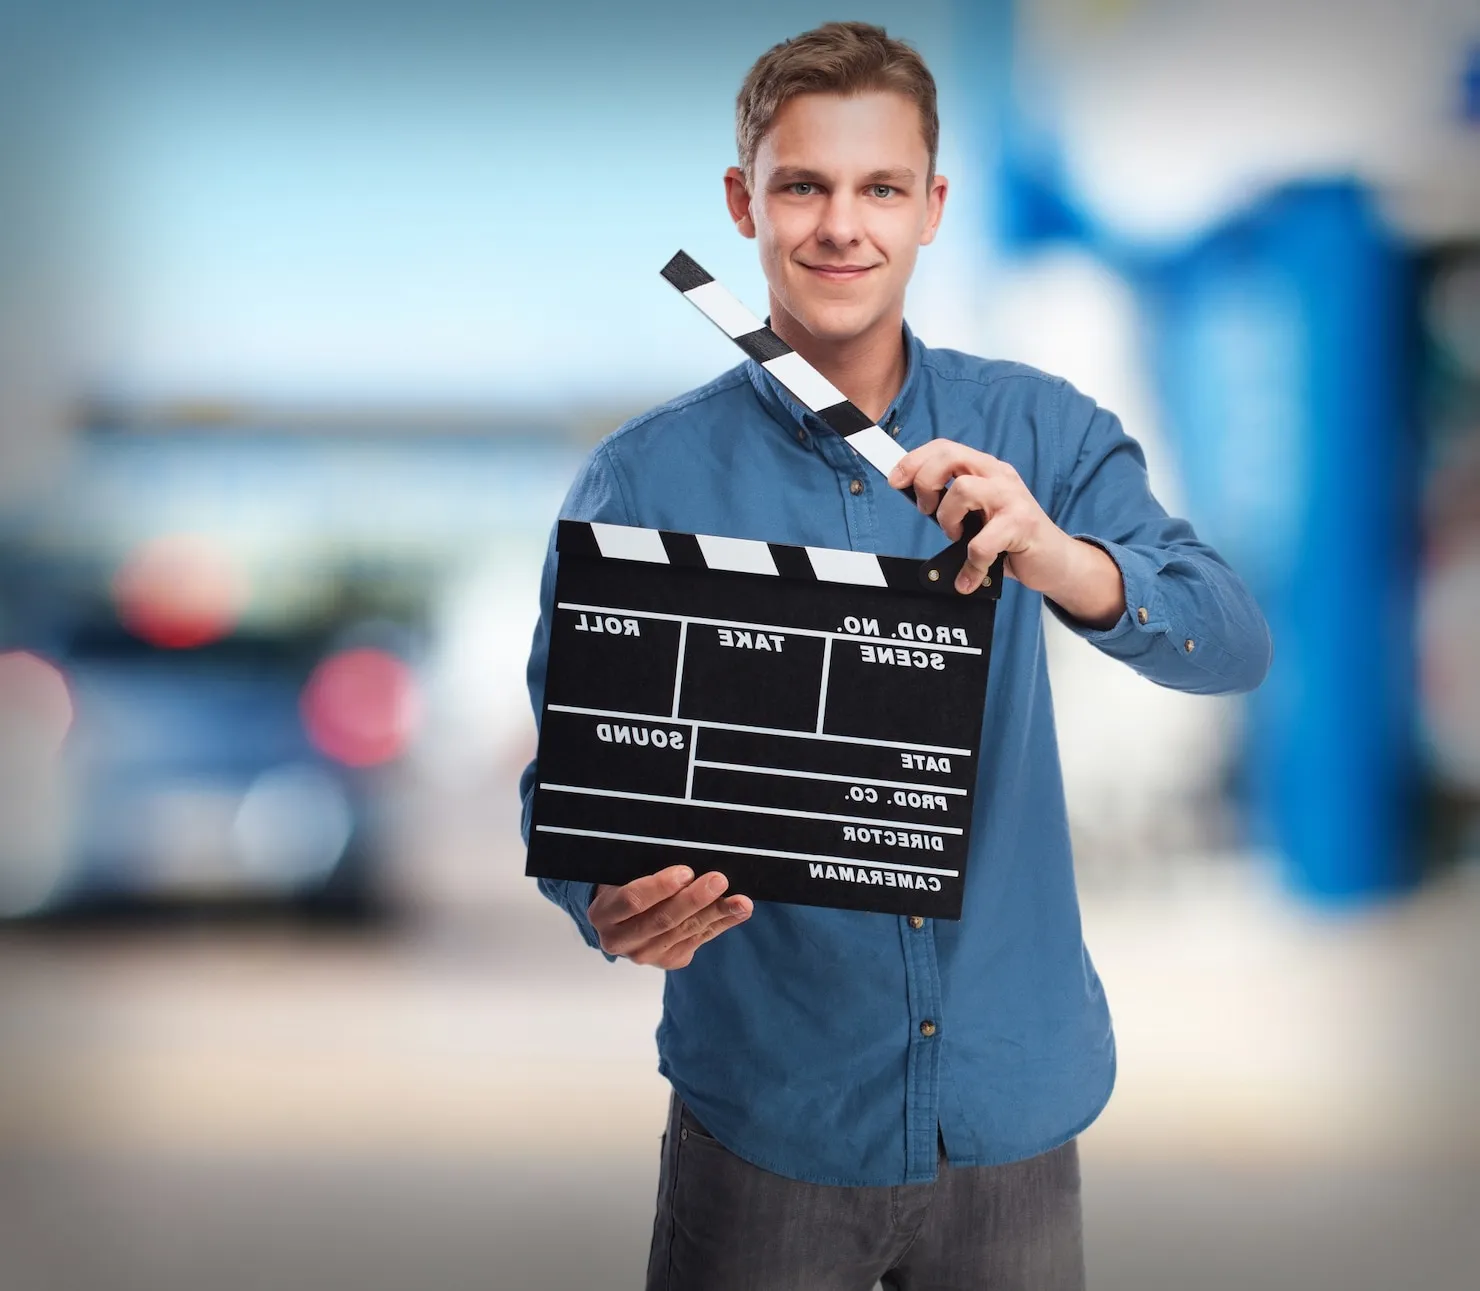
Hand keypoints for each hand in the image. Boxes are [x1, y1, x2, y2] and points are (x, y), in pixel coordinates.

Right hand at [588, 865, 752, 967]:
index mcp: (604, 914)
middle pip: (662, 920)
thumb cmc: (624, 885)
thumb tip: (686, 862)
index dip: (660, 887)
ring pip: (685, 932)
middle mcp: (621, 941)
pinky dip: (721, 923)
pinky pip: (699, 940)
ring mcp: (645, 955)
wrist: (620, 919)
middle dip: (694, 899)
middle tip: (719, 880)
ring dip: (717, 914)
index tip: (685, 871)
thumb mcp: (624, 874)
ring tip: (741, 901)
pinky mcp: (669, 961)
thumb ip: (647, 869)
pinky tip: (738, 912)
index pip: (632, 900)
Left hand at [888, 438, 1123, 625]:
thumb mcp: (977, 514)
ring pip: (963, 490)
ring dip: (948, 519)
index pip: (945, 448)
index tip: (895, 480)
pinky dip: (970, 564)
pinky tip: (970, 575)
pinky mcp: (1022, 525)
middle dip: (926, 482)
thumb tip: (915, 498)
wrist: (1054, 561)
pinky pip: (981, 542)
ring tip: (956, 537)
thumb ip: (952, 503)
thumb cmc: (1010, 538)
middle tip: (927, 510)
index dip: (914, 460)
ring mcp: (1012, 498)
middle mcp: (999, 476)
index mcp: (986, 469)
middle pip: (950, 457)